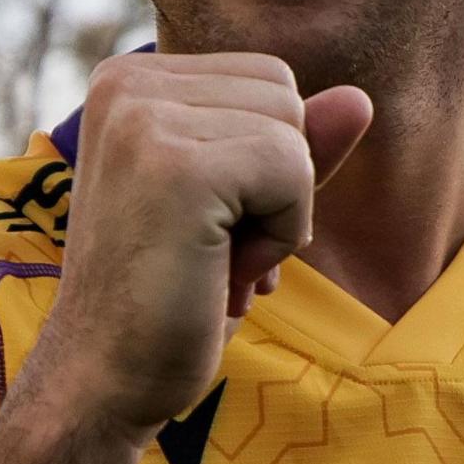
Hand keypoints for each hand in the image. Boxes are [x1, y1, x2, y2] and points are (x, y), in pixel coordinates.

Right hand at [35, 53, 371, 438]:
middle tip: (209, 252)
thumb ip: (293, 148)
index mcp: (130, 80)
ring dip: (277, 215)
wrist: (102, 383)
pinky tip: (221, 275)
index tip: (205, 226)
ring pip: (294, 133)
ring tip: (210, 264)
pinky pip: (294, 170)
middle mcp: (127, 82)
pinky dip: (281, 235)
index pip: (268, 81)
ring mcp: (144, 118)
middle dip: (275, 184)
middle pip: (284, 96)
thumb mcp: (243, 209)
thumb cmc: (169, 300)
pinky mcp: (176, 164)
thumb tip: (361, 98)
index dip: (264, 164)